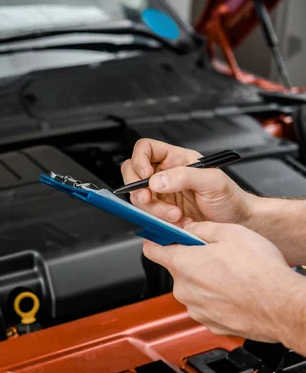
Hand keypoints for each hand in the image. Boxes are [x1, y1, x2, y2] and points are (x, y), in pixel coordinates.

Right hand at [121, 139, 254, 226]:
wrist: (238, 224)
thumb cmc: (231, 199)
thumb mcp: (212, 181)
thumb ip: (184, 176)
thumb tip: (156, 180)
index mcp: (177, 159)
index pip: (146, 149)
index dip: (139, 160)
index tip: (146, 175)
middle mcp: (166, 175)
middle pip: (134, 173)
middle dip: (137, 188)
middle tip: (148, 198)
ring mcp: (162, 195)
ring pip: (138, 197)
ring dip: (152, 208)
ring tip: (175, 215)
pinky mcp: (161, 213)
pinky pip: (147, 214)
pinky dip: (157, 220)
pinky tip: (175, 222)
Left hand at [143, 221, 304, 342]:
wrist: (283, 306)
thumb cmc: (261, 272)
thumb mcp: (231, 233)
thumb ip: (203, 228)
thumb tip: (190, 228)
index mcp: (183, 264)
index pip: (152, 250)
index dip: (155, 240)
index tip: (158, 236)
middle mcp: (184, 289)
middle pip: (177, 269)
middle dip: (192, 261)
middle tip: (215, 255)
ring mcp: (196, 309)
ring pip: (193, 289)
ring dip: (205, 281)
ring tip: (230, 275)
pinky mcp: (210, 323)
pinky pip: (206, 306)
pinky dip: (216, 299)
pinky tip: (234, 291)